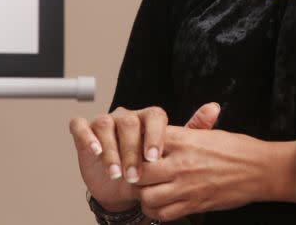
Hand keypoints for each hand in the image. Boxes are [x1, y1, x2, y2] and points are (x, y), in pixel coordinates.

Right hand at [69, 102, 221, 210]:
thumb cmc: (149, 168)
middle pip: (128, 122)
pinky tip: (94, 151)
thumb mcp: (171, 154)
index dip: (154, 134)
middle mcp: (127, 117)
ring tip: (117, 173)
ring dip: (110, 151)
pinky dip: (86, 136)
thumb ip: (192, 130)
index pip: (154, 116)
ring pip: (105, 125)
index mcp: (149, 118)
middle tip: (135, 175)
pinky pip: (81, 127)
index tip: (154, 157)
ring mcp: (105, 123)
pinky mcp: (85, 132)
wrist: (122, 186)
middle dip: (131, 151)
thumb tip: (214, 107)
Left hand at [130, 126, 266, 221]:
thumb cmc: (237, 149)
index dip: (137, 146)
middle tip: (136, 173)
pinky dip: (156, 211)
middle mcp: (182, 163)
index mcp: (185, 140)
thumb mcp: (210, 132)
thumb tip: (166, 131)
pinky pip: (163, 214)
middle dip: (133, 174)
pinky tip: (159, 203)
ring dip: (142, 195)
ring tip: (147, 190)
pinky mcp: (194, 204)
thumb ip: (185, 131)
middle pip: (139, 172)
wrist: (261, 170)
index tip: (138, 149)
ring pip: (147, 196)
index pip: (146, 141)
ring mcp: (187, 186)